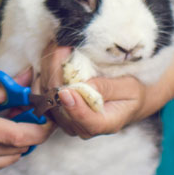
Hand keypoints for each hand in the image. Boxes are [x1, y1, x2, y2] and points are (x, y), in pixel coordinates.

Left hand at [35, 43, 152, 138]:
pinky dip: (44, 74)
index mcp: (104, 124)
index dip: (74, 107)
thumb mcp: (128, 88)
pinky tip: (50, 57)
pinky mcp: (58, 111)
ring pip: (48, 100)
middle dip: (57, 77)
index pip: (85, 122)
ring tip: (56, 47)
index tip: (67, 91)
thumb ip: (106, 89)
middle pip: (60, 109)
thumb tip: (82, 88)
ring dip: (48, 71)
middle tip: (60, 49)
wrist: (127, 100)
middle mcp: (81, 127)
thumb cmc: (131, 94)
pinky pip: (43, 95)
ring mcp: (67, 121)